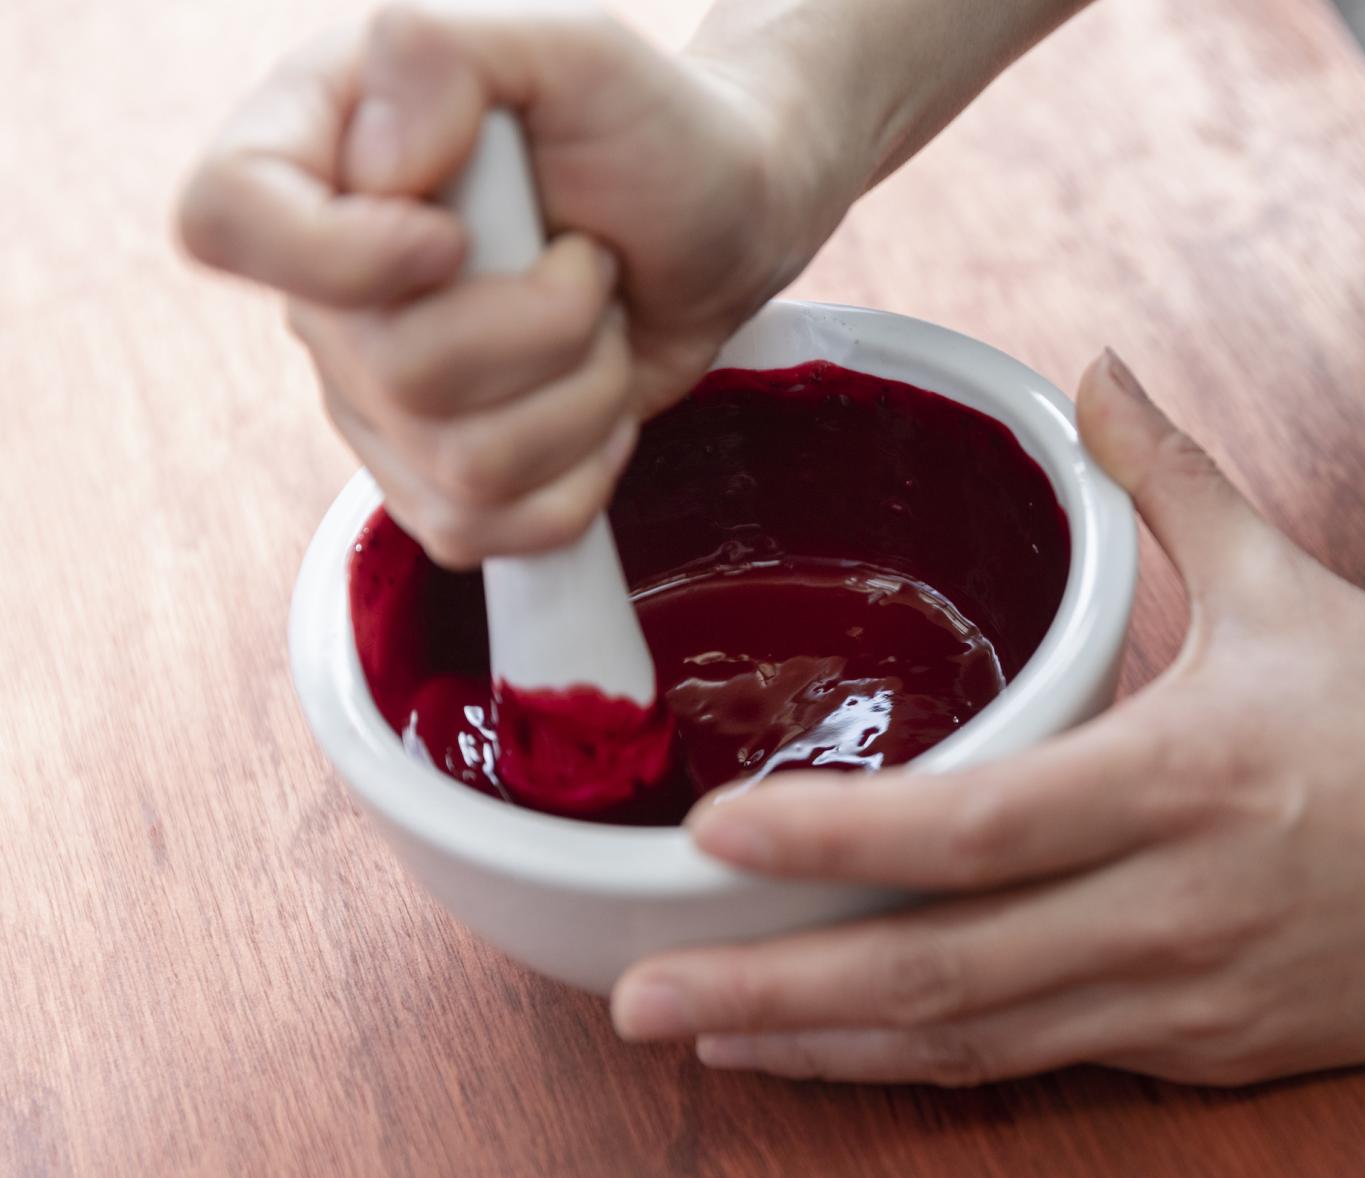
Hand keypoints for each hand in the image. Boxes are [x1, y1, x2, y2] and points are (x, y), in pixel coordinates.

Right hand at [177, 5, 833, 565]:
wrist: (727, 229)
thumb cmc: (651, 131)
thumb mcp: (571, 46)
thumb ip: (449, 55)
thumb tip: (381, 163)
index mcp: (319, 152)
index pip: (225, 221)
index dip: (340, 257)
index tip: (453, 238)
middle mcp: (329, 286)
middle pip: (391, 371)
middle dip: (547, 325)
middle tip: (591, 262)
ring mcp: (376, 397)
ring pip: (462, 463)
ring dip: (583, 394)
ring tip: (602, 323)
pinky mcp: (437, 481)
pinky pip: (487, 530)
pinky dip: (584, 474)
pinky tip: (597, 402)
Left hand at [608, 351, 1364, 1085]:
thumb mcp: (1291, 584)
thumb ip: (1173, 479)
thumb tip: (1098, 368)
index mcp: (1184, 778)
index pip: (971, 829)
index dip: (829, 845)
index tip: (707, 839)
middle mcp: (1174, 908)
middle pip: (941, 976)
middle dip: (777, 995)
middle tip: (638, 1004)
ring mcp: (1190, 1001)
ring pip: (977, 1047)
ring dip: (832, 1049)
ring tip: (708, 1039)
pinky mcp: (1214, 1056)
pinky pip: (1048, 1066)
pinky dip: (937, 1062)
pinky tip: (853, 1050)